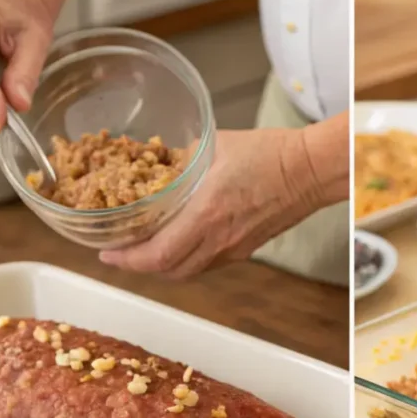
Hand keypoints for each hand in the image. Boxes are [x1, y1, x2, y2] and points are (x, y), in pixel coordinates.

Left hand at [99, 129, 321, 279]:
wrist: (310, 171)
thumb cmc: (269, 153)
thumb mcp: (216, 145)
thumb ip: (184, 157)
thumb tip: (161, 159)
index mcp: (206, 213)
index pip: (157, 254)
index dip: (126, 259)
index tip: (106, 252)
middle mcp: (218, 239)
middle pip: (167, 271)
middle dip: (137, 267)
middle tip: (118, 253)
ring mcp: (233, 248)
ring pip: (187, 272)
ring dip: (160, 268)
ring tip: (143, 252)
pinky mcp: (245, 249)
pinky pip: (206, 264)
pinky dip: (184, 261)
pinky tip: (178, 245)